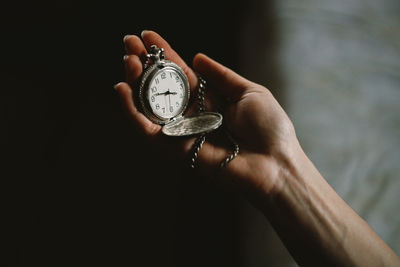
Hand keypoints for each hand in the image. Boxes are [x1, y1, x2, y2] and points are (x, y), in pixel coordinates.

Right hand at [115, 31, 300, 197]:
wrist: (276, 164)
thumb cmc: (269, 128)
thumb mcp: (249, 92)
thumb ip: (221, 75)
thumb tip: (197, 56)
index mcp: (209, 99)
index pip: (180, 73)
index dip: (164, 55)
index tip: (147, 36)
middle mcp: (192, 115)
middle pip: (160, 88)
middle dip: (143, 64)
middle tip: (128, 42)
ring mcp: (182, 132)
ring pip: (149, 107)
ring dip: (134, 83)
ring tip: (128, 61)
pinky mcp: (174, 150)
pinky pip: (147, 130)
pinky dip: (131, 112)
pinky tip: (122, 90)